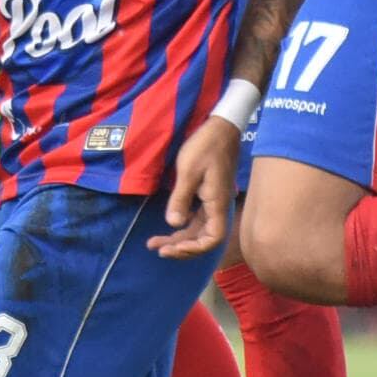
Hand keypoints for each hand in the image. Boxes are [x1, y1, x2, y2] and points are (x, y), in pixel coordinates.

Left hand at [153, 118, 240, 257]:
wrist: (220, 128)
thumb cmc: (205, 147)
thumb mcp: (188, 171)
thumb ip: (180, 199)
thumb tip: (173, 224)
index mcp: (217, 204)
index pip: (212, 239)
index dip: (195, 248)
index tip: (174, 247)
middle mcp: (217, 207)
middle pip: (202, 238)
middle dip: (180, 247)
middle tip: (156, 248)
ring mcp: (213, 202)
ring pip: (197, 230)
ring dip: (179, 239)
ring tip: (155, 243)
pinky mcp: (208, 195)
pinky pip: (196, 219)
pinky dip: (183, 226)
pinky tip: (170, 226)